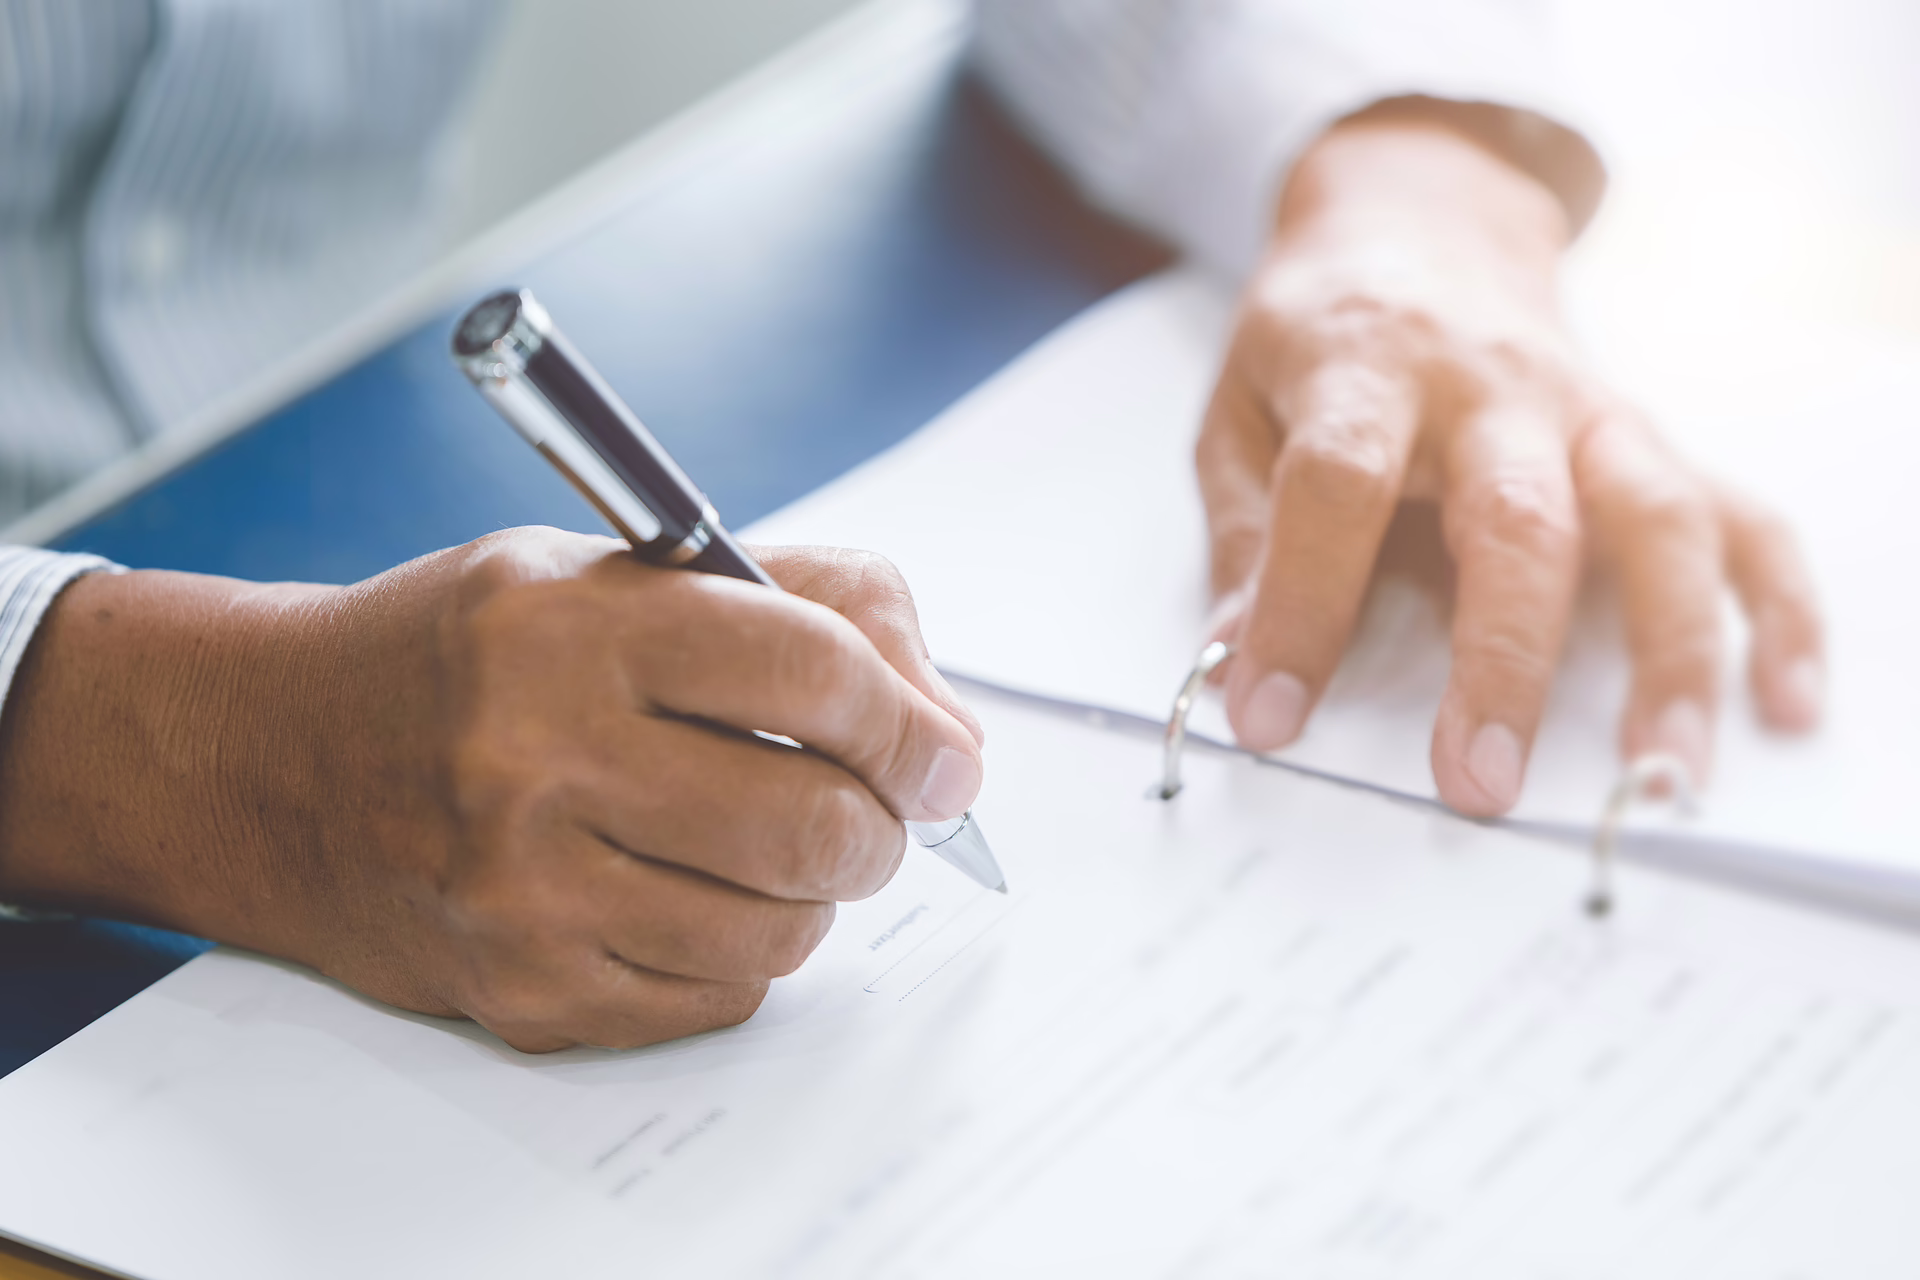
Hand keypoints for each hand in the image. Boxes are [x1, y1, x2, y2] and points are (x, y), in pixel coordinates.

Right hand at [0, 529, 984, 1050]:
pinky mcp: (520, 989)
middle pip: (814, 825)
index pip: (812, 673)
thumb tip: (947, 726)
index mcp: (571, 628)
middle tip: (880, 809)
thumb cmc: (462, 653)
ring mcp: (522, 892)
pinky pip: (714, 1000)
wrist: (267, 759)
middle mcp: (537, 760)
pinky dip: (740, 955)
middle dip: (884, 824)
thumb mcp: (612, 568)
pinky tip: (694, 896)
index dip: (913, 722)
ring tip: (773, 847)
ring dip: (815, 895)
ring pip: (779, 932)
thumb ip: (801, 606)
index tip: (945, 755)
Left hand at [1198, 105, 1822, 815]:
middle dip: (1506, 658)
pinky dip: (1774, 606)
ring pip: (1656, 515)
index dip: (1303, 605)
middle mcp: (1491, 386)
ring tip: (1661, 769)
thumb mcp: (1238, 409)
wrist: (1419, 219)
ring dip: (1672, 648)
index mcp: (1364, 370)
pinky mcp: (1648, 433)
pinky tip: (1778, 699)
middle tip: (1480, 782)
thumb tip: (1237, 663)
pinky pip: (1737, 515)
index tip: (1271, 716)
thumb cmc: (1317, 335)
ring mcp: (1586, 408)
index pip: (1336, 487)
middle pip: (1521, 515)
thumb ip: (1243, 530)